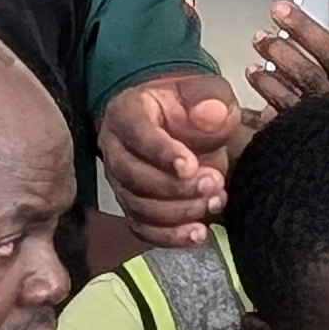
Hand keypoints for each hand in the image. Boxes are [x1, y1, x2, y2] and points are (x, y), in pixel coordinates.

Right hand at [100, 75, 238, 247]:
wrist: (185, 126)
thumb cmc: (191, 107)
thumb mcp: (208, 93)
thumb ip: (211, 100)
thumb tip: (211, 114)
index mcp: (127, 112)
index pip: (136, 133)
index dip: (161, 152)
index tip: (190, 165)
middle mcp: (115, 148)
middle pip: (132, 175)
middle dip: (175, 187)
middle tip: (213, 183)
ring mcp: (121, 181)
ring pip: (138, 205)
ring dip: (179, 212)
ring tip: (213, 202)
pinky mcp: (132, 206)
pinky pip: (143, 228)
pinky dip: (171, 236)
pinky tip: (198, 233)